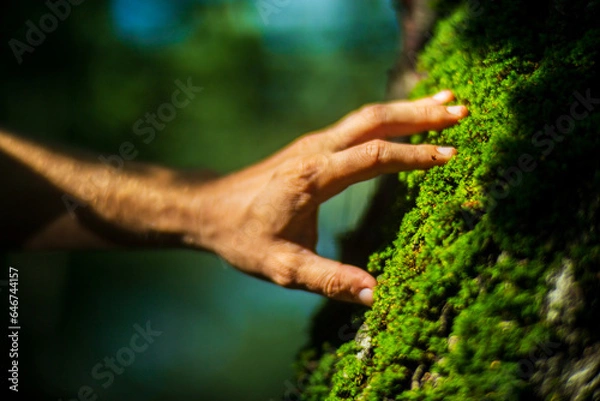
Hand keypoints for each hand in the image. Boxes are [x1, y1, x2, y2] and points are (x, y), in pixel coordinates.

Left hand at [185, 90, 467, 305]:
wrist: (210, 210)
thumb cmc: (244, 239)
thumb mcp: (283, 267)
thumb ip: (329, 280)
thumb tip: (377, 295)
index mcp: (312, 177)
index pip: (374, 156)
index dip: (415, 155)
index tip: (452, 155)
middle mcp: (316, 151)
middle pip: (375, 120)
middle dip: (421, 114)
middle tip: (462, 109)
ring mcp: (315, 144)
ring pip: (368, 116)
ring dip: (409, 109)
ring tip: (448, 101)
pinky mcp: (314, 148)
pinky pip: (359, 125)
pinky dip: (390, 118)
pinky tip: (409, 119)